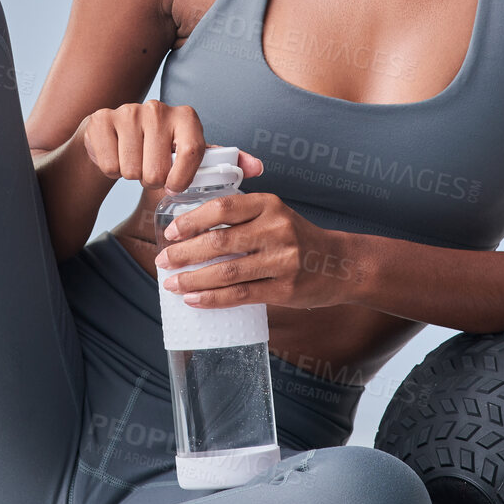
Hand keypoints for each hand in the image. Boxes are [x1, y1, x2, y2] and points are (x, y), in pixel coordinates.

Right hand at [80, 100, 264, 195]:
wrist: (114, 138)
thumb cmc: (159, 149)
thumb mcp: (193, 155)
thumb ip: (225, 161)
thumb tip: (258, 167)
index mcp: (186, 117)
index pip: (193, 153)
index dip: (182, 178)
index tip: (174, 184)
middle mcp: (158, 108)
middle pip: (158, 170)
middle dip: (152, 179)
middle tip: (150, 167)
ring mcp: (128, 111)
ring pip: (132, 170)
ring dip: (131, 175)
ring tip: (133, 161)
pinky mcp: (102, 120)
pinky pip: (109, 164)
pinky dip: (110, 168)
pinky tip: (114, 154)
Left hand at [153, 191, 361, 309]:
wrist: (340, 264)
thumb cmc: (298, 238)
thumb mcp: (275, 214)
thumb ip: (241, 217)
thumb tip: (191, 232)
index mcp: (269, 204)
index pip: (222, 208)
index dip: (191, 220)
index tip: (171, 232)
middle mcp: (276, 229)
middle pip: (219, 241)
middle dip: (184, 253)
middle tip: (163, 260)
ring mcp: (282, 261)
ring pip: (226, 271)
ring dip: (193, 279)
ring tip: (172, 283)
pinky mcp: (284, 289)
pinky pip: (240, 295)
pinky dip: (213, 298)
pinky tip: (194, 299)